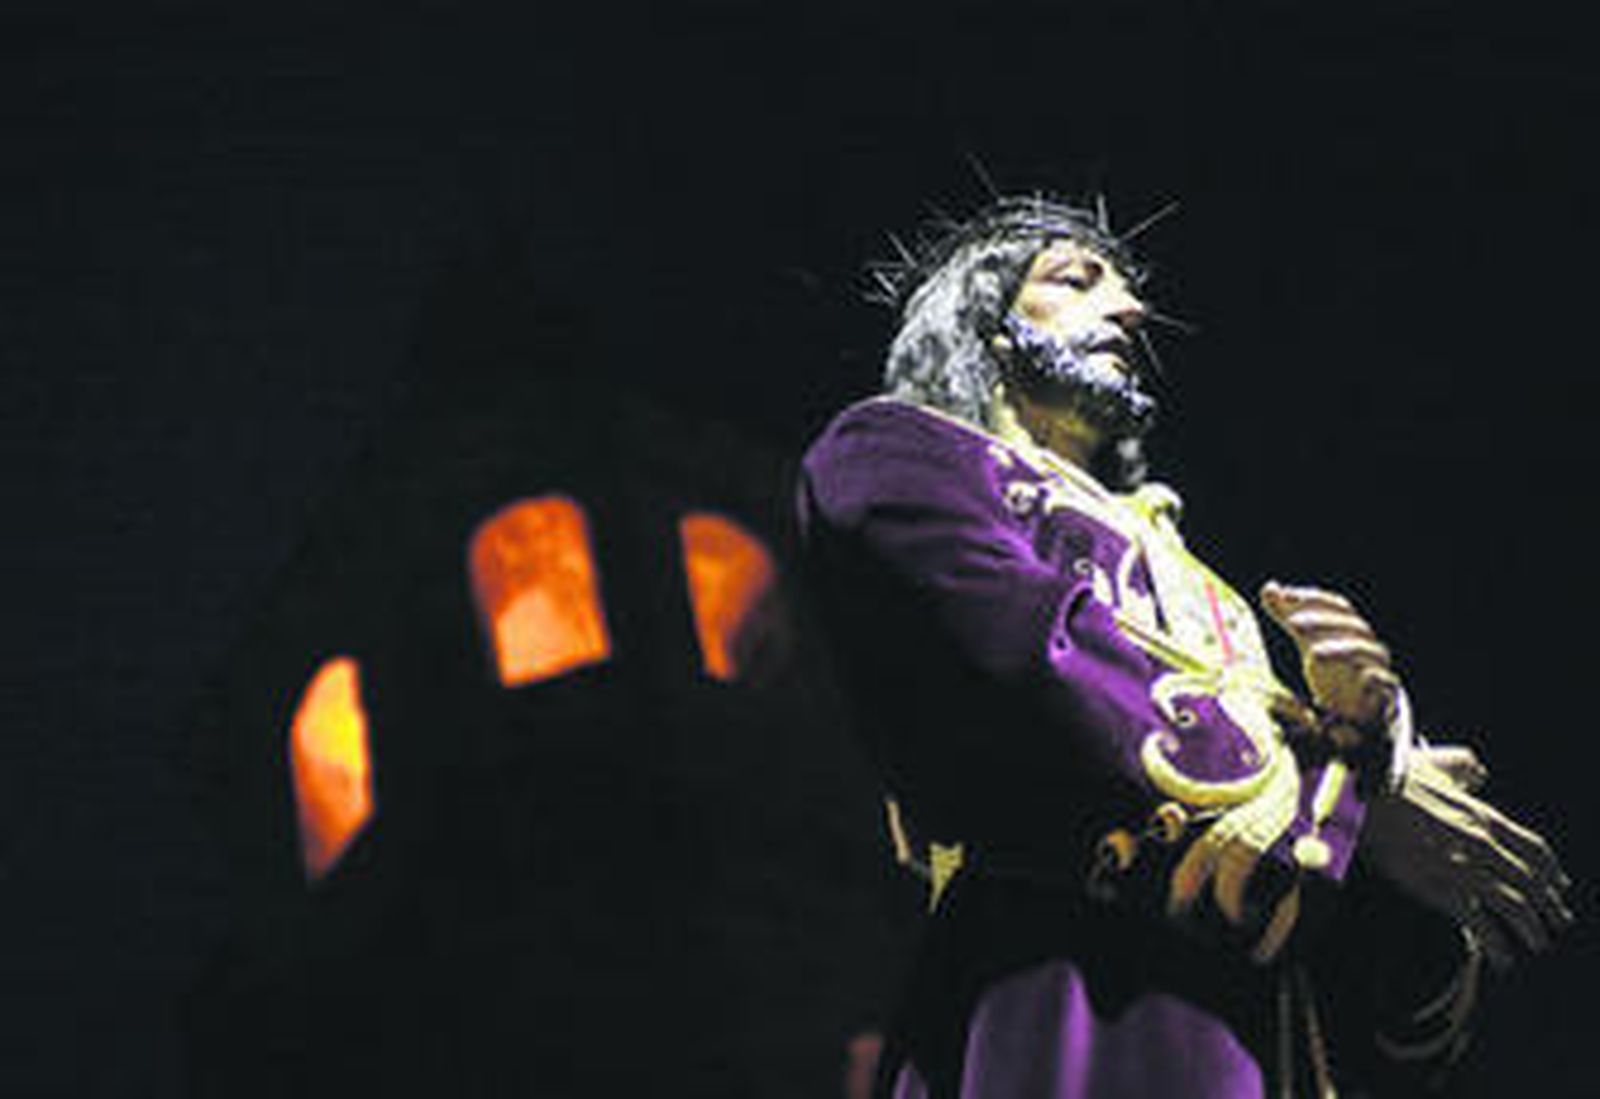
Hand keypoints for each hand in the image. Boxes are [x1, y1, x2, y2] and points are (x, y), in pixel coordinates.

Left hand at [1260, 581, 1400, 727]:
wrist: (1356, 703)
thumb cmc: (1332, 665)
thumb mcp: (1307, 639)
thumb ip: (1288, 615)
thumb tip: (1269, 588)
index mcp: (1349, 627)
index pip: (1336, 605)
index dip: (1313, 598)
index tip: (1284, 596)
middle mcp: (1365, 642)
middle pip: (1350, 625)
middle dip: (1321, 621)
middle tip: (1293, 623)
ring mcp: (1377, 666)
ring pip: (1364, 651)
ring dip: (1340, 650)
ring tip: (1314, 654)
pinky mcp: (1383, 693)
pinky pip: (1386, 682)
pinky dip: (1378, 678)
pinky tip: (1365, 677)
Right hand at [1361, 747, 1573, 969]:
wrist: (1360, 794)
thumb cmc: (1392, 776)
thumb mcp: (1436, 763)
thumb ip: (1464, 766)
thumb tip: (1479, 772)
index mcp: (1483, 816)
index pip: (1534, 850)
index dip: (1552, 872)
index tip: (1559, 886)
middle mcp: (1482, 844)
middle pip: (1532, 882)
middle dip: (1550, 906)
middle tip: (1558, 921)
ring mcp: (1463, 868)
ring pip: (1515, 905)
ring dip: (1533, 929)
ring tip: (1538, 943)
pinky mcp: (1440, 889)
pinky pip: (1480, 924)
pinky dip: (1497, 945)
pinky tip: (1503, 958)